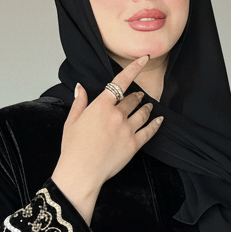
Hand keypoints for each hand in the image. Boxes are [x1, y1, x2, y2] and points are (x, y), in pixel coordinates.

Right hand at [50, 55, 162, 223]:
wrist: (81, 172)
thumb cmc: (73, 149)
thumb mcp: (71, 122)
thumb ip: (79, 102)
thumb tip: (80, 88)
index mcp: (101, 106)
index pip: (121, 81)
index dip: (135, 68)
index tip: (144, 59)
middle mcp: (117, 115)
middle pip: (133, 98)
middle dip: (136, 96)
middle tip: (138, 96)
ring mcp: (127, 130)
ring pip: (143, 112)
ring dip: (146, 108)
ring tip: (147, 107)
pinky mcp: (134, 145)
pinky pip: (150, 130)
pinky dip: (156, 124)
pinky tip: (159, 120)